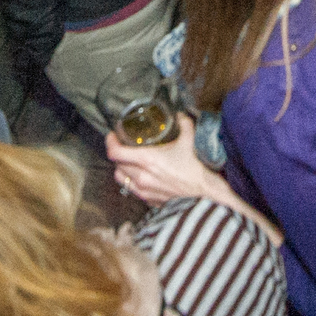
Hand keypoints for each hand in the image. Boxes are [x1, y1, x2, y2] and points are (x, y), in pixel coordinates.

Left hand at [103, 112, 218, 206]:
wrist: (205, 195)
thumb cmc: (196, 170)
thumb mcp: (189, 141)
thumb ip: (184, 124)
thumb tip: (180, 115)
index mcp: (147, 160)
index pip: (115, 152)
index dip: (110, 142)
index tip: (112, 136)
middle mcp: (141, 176)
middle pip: (116, 165)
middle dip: (117, 154)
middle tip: (122, 146)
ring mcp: (144, 190)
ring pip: (121, 179)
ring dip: (122, 169)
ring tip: (128, 162)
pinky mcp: (150, 200)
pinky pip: (132, 190)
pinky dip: (132, 182)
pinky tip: (140, 177)